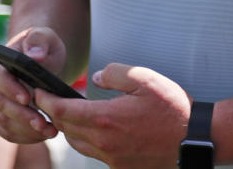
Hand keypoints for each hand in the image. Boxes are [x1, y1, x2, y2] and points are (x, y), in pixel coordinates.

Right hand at [0, 27, 66, 143]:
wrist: (37, 55)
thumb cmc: (40, 45)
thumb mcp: (44, 36)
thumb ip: (39, 41)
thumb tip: (35, 55)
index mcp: (0, 65)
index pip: (1, 79)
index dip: (13, 90)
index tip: (28, 99)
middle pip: (1, 105)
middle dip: (23, 116)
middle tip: (43, 124)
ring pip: (3, 122)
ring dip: (25, 130)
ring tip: (49, 132)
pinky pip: (7, 131)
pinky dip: (23, 136)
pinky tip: (42, 136)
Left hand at [36, 63, 191, 168]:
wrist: (193, 139)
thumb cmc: (172, 107)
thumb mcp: (145, 78)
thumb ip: (115, 74)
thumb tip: (94, 79)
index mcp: (106, 118)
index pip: (62, 111)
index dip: (46, 100)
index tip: (39, 91)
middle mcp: (103, 142)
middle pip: (65, 129)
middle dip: (55, 113)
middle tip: (52, 99)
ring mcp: (111, 158)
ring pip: (77, 144)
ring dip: (70, 129)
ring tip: (73, 115)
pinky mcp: (120, 167)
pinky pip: (94, 155)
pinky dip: (88, 142)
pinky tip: (99, 131)